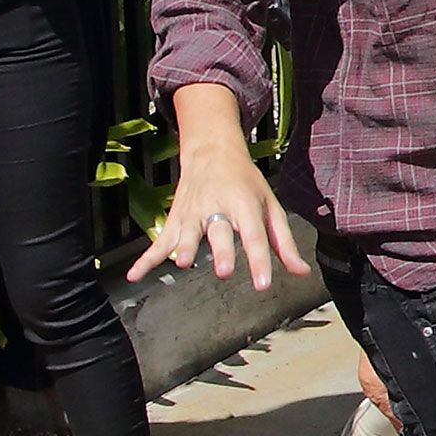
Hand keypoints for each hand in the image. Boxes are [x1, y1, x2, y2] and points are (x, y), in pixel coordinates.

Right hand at [126, 145, 309, 289]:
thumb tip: (300, 272)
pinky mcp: (176, 219)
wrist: (212, 151)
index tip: (262, 284)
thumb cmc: (245, 183)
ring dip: (184, 247)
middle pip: (219, 232)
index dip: (259, 260)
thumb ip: (284, 243)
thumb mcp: (270, 206)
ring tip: (182, 263)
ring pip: (188, 232)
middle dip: (222, 251)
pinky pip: (160, 241)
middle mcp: (218, 207)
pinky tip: (135, 275)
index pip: (255, 235)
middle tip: (225, 271)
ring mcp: (193, 213)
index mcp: (245, 204)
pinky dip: (146, 259)